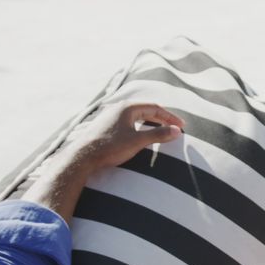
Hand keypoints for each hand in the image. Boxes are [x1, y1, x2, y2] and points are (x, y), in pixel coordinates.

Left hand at [64, 102, 184, 174]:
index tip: (181, 126)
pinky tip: (143, 134)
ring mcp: (111, 116)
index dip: (170, 117)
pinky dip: (141, 126)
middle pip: (146, 110)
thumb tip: (176, 131)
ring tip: (162, 130)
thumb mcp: (138, 141)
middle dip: (162, 119)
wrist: (83, 157)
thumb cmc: (110, 147)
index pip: (155, 108)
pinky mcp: (106, 126)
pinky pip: (129, 122)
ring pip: (137, 116)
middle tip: (175, 128)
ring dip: (152, 122)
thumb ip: (158, 135)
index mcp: (127, 107)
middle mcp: (119, 108)